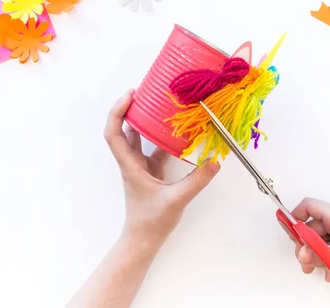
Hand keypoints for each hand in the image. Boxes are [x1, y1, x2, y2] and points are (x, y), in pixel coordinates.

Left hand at [104, 89, 220, 246]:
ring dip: (144, 120)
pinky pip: (152, 148)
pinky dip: (159, 136)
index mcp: (130, 165)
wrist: (143, 239)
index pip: (114, 133)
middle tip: (146, 91)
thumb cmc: (151, 222)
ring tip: (159, 103)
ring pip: (137, 137)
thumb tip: (214, 161)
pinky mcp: (150, 172)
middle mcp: (132, 162)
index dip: (117, 112)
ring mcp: (140, 166)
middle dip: (130, 108)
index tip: (130, 95)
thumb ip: (196, 181)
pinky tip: (174, 130)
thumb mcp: (176, 200)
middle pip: (123, 129)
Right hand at [290, 198, 329, 283]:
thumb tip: (303, 253)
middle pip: (314, 226)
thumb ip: (323, 256)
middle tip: (305, 262)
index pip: (309, 206)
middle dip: (306, 245)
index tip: (289, 233)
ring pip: (324, 237)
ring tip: (320, 270)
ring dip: (318, 253)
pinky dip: (329, 255)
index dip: (295, 218)